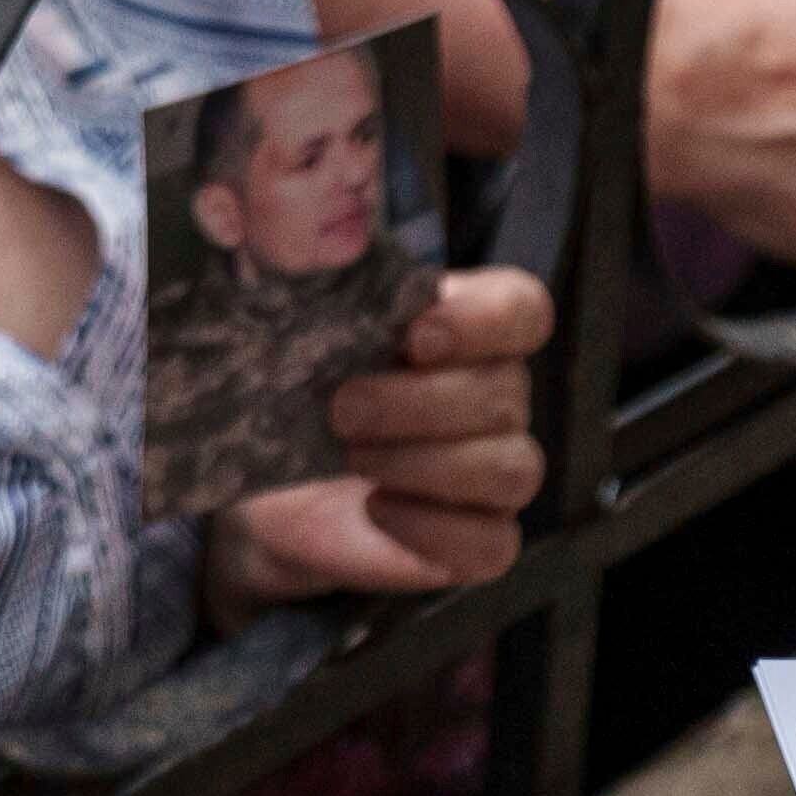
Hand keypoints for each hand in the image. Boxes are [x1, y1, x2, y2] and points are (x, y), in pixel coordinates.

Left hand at [195, 259, 555, 613]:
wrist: (272, 488)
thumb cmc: (299, 397)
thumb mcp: (302, 338)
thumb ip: (324, 296)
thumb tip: (301, 252)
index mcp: (467, 332)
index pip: (523, 309)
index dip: (483, 320)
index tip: (417, 334)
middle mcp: (496, 398)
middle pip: (506, 393)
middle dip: (419, 402)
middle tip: (343, 409)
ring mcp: (495, 473)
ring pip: (510, 468)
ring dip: (425, 462)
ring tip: (355, 457)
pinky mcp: (478, 541)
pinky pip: (493, 543)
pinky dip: (433, 526)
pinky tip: (379, 509)